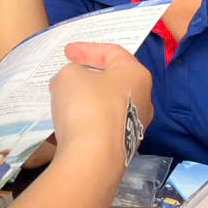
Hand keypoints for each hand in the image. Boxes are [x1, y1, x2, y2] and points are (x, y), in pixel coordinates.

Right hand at [50, 43, 151, 173]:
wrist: (94, 159)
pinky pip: (102, 125)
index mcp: (136, 75)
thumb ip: (71, 72)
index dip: (86, 49)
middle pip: (113, 80)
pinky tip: (70, 121)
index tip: (66, 53)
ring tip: (65, 98)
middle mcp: (143, 99)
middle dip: (89, 75)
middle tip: (69, 74)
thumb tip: (73, 85)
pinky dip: (87, 119)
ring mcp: (134, 126)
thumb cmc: (87, 106)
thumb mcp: (69, 76)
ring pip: (108, 104)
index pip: (112, 52)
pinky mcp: (123, 147)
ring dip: (87, 99)